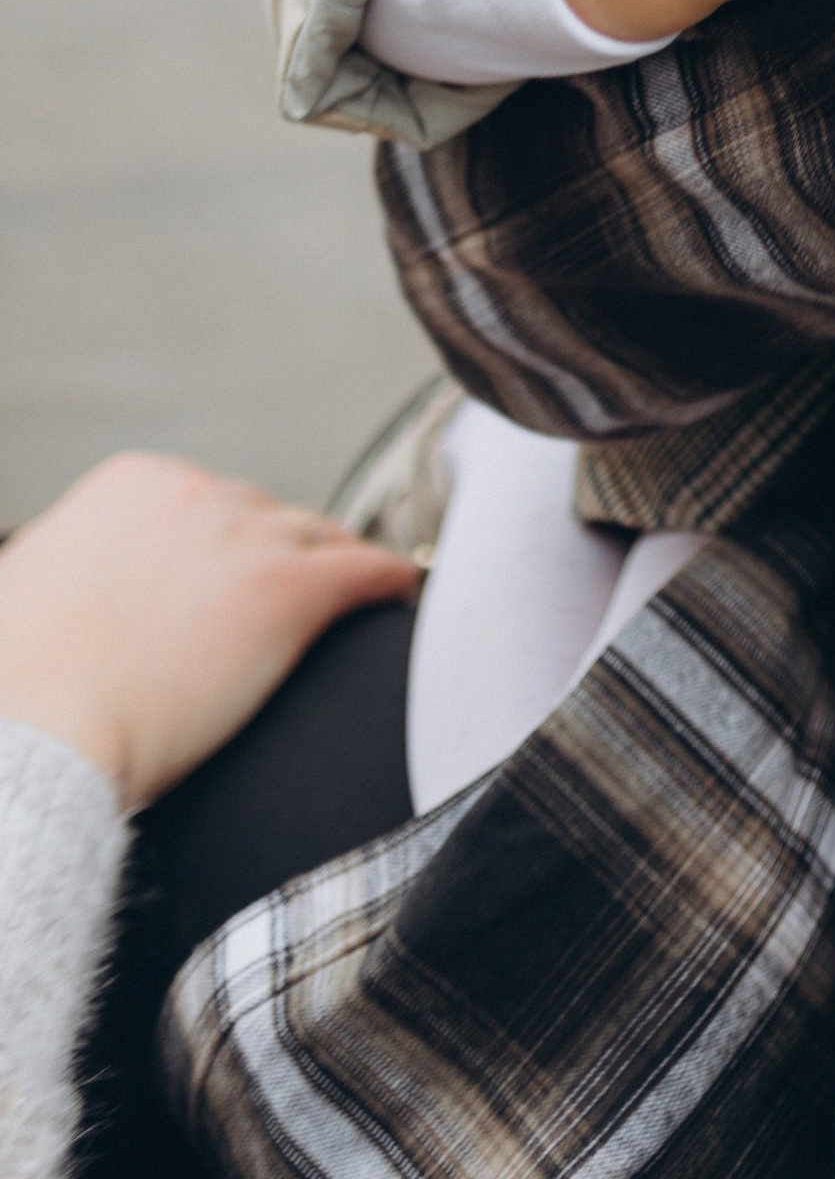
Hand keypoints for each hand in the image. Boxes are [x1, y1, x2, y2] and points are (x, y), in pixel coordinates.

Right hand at [0, 454, 418, 810]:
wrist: (39, 742)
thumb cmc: (20, 690)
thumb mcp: (25, 586)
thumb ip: (61, 557)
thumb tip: (57, 567)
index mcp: (133, 483)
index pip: (210, 501)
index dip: (228, 543)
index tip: (237, 574)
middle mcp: (196, 493)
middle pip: (266, 516)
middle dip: (277, 555)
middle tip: (291, 598)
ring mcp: (248, 536)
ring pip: (319, 538)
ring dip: (337, 564)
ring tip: (360, 592)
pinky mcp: (291, 591)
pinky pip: (366, 571)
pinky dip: (391, 580)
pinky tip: (405, 594)